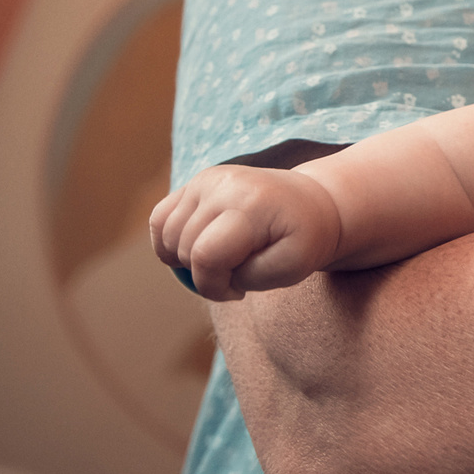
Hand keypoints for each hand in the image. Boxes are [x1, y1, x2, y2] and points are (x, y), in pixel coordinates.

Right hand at [149, 164, 341, 300]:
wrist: (313, 203)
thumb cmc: (304, 239)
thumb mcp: (292, 266)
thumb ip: (248, 276)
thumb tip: (206, 270)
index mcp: (251, 206)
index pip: (206, 255)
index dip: (213, 286)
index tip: (238, 293)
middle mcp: (224, 185)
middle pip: (184, 248)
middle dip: (204, 274)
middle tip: (237, 275)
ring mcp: (207, 179)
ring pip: (167, 235)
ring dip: (186, 259)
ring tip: (222, 260)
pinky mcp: (197, 181)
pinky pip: (160, 218)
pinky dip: (169, 241)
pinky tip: (197, 248)